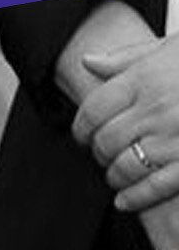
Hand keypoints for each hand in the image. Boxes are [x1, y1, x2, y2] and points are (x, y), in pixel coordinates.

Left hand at [74, 36, 178, 211]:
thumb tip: (88, 62)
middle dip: (97, 152)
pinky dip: (137, 197)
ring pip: (127, 165)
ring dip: (114, 175)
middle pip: (106, 140)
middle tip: (99, 156)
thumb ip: (125, 59)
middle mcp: (156, 110)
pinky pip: (158, 185)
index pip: (93, 109)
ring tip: (113, 176)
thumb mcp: (166, 48)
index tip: (81, 135)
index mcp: (143, 80)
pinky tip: (125, 201)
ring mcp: (175, 138)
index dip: (81, 127)